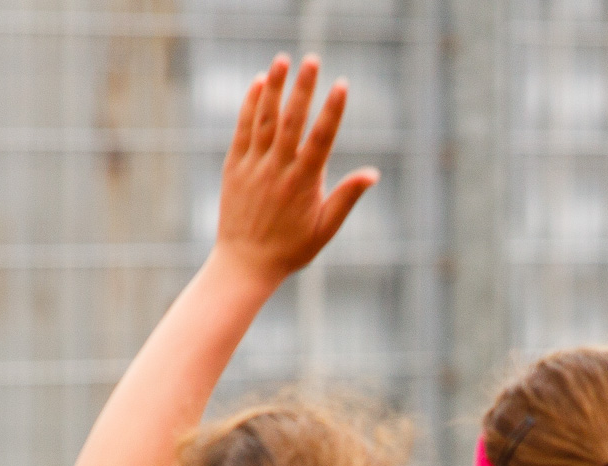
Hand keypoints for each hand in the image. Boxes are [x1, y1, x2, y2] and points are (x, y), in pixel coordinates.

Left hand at [215, 54, 378, 285]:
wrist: (245, 264)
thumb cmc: (292, 250)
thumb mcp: (326, 228)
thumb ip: (347, 197)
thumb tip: (373, 174)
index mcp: (304, 183)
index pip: (321, 139)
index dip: (333, 110)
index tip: (342, 85)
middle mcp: (277, 170)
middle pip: (292, 121)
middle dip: (303, 87)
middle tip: (312, 59)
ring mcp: (253, 166)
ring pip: (265, 119)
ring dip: (274, 87)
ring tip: (283, 60)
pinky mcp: (234, 166)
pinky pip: (243, 129)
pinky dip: (251, 105)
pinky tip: (260, 83)